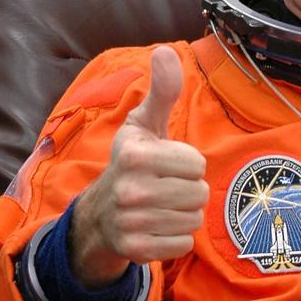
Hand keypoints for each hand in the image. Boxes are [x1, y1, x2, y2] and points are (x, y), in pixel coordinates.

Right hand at [70, 46, 208, 286]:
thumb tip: (166, 51)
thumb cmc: (132, 163)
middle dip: (188, 190)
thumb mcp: (144, 126)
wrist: (100, 215)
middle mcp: (131, 190)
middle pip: (199, 193)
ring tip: (161, 206)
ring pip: (194, 219)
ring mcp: (132, 222)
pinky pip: (183, 244)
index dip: (188, 164)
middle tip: (165, 187)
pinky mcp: (137, 250)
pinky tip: (157, 227)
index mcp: (135, 156)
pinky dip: (176, 238)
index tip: (167, 164)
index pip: (197, 164)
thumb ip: (162, 92)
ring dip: (184, 214)